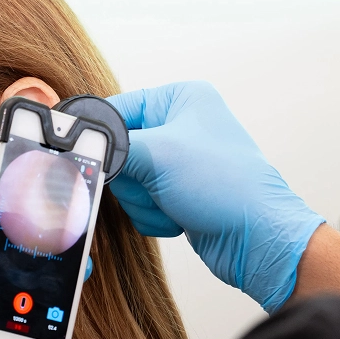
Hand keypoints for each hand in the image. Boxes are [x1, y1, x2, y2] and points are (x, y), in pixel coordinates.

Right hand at [107, 81, 324, 312]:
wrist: (256, 239)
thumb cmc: (225, 187)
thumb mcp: (159, 154)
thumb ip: (113, 146)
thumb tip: (82, 146)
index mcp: (180, 99)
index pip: (117, 109)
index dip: (103, 137)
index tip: (91, 157)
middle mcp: (179, 126)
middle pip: (119, 150)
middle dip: (133, 178)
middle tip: (154, 186)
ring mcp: (177, 163)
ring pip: (127, 182)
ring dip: (143, 201)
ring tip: (172, 204)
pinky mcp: (176, 193)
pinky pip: (140, 202)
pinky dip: (153, 215)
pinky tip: (178, 218)